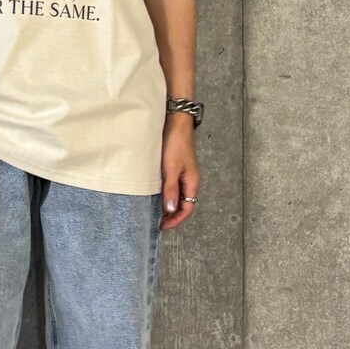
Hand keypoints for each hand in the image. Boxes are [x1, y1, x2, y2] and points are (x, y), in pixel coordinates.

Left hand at [159, 116, 198, 230]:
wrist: (176, 122)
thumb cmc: (175, 144)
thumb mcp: (171, 169)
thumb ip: (171, 190)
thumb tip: (171, 210)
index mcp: (192, 182)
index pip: (187, 209)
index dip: (176, 220)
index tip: (163, 226)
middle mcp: (190, 180)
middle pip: (184, 204)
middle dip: (173, 215)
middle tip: (159, 222)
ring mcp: (184, 173)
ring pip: (179, 195)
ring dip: (170, 205)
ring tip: (157, 212)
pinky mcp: (178, 167)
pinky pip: (175, 186)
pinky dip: (168, 194)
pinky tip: (159, 195)